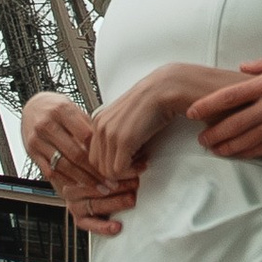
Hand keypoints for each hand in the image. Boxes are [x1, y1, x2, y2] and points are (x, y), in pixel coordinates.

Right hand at [23, 94, 137, 237]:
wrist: (32, 107)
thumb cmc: (58, 109)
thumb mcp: (76, 110)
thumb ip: (90, 127)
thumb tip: (114, 145)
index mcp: (61, 110)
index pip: (87, 135)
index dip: (103, 152)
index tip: (117, 164)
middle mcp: (47, 125)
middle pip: (75, 154)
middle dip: (95, 172)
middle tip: (111, 184)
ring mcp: (37, 140)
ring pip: (63, 166)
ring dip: (84, 181)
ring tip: (100, 189)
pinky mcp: (32, 153)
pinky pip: (50, 172)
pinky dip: (67, 181)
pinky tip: (80, 187)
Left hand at [86, 61, 218, 183]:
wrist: (166, 88)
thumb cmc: (154, 102)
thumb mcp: (129, 118)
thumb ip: (118, 133)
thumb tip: (119, 155)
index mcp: (99, 120)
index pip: (94, 155)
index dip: (113, 163)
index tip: (130, 161)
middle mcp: (100, 125)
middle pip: (98, 165)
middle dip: (118, 171)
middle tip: (137, 163)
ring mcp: (109, 132)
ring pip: (107, 171)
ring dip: (127, 172)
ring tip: (142, 161)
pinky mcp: (122, 139)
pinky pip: (118, 171)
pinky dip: (132, 172)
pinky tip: (145, 161)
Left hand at [189, 54, 261, 157]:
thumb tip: (242, 68)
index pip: (229, 96)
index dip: (207, 106)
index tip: (193, 112)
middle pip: (234, 123)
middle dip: (214, 133)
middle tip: (200, 139)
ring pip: (248, 139)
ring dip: (228, 146)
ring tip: (215, 150)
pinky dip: (251, 152)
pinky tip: (240, 154)